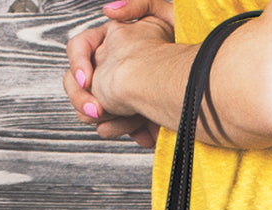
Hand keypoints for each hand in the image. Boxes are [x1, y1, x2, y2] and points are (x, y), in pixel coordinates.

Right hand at [64, 0, 174, 147]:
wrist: (195, 89)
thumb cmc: (185, 51)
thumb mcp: (164, 16)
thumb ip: (138, 5)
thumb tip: (108, 11)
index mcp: (112, 43)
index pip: (79, 49)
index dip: (78, 63)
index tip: (88, 81)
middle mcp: (110, 69)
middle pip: (77, 86)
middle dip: (84, 100)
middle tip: (97, 112)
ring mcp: (116, 95)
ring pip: (91, 111)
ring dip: (109, 119)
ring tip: (130, 124)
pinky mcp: (129, 117)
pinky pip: (113, 128)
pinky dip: (127, 131)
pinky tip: (144, 134)